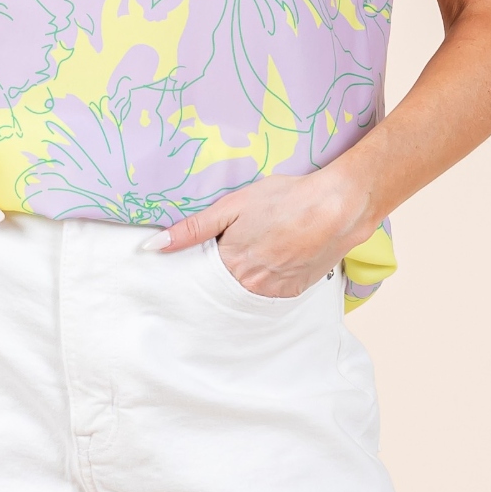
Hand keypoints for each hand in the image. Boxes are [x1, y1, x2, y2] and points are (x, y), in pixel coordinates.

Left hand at [143, 170, 373, 298]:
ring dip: (247, 274)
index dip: (202, 260)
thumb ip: (192, 229)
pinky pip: (272, 290)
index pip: (201, 275)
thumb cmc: (284, 199)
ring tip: (261, 245)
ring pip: (248, 289)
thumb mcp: (232, 206)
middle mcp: (250, 286)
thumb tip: (152, 248)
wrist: (337, 207)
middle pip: (224, 284)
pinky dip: (269, 277)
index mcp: (229, 264)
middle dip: (223, 269)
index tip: (206, 249)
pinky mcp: (296, 292)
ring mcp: (275, 292)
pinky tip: (277, 254)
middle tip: (240, 242)